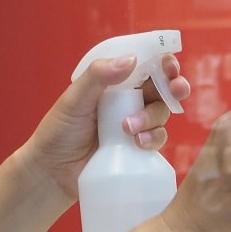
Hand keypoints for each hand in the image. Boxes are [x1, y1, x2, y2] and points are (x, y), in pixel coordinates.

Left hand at [18, 53, 190, 201]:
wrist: (52, 172)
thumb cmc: (58, 131)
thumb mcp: (74, 99)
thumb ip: (98, 76)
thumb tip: (131, 59)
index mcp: (113, 81)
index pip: (144, 64)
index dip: (162, 61)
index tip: (169, 65)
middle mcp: (127, 99)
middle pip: (161, 87)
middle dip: (174, 86)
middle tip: (177, 89)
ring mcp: (134, 123)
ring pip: (160, 112)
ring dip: (152, 117)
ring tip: (130, 128)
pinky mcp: (138, 146)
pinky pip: (157, 138)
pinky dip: (153, 138)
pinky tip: (139, 143)